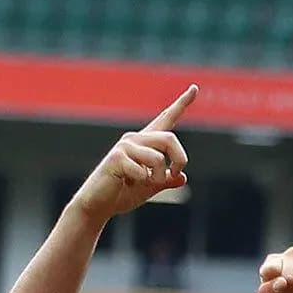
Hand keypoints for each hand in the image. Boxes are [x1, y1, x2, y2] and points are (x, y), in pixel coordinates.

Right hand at [73, 87, 194, 219]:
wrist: (98, 204)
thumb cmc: (122, 194)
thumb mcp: (150, 187)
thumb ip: (166, 181)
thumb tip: (183, 178)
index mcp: (146, 142)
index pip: (166, 118)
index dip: (182, 103)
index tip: (194, 88)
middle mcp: (136, 139)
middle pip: (170, 139)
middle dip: (180, 160)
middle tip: (175, 174)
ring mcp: (125, 146)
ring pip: (158, 157)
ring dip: (159, 177)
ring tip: (145, 183)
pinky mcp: (117, 157)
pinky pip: (143, 170)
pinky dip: (143, 182)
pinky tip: (128, 183)